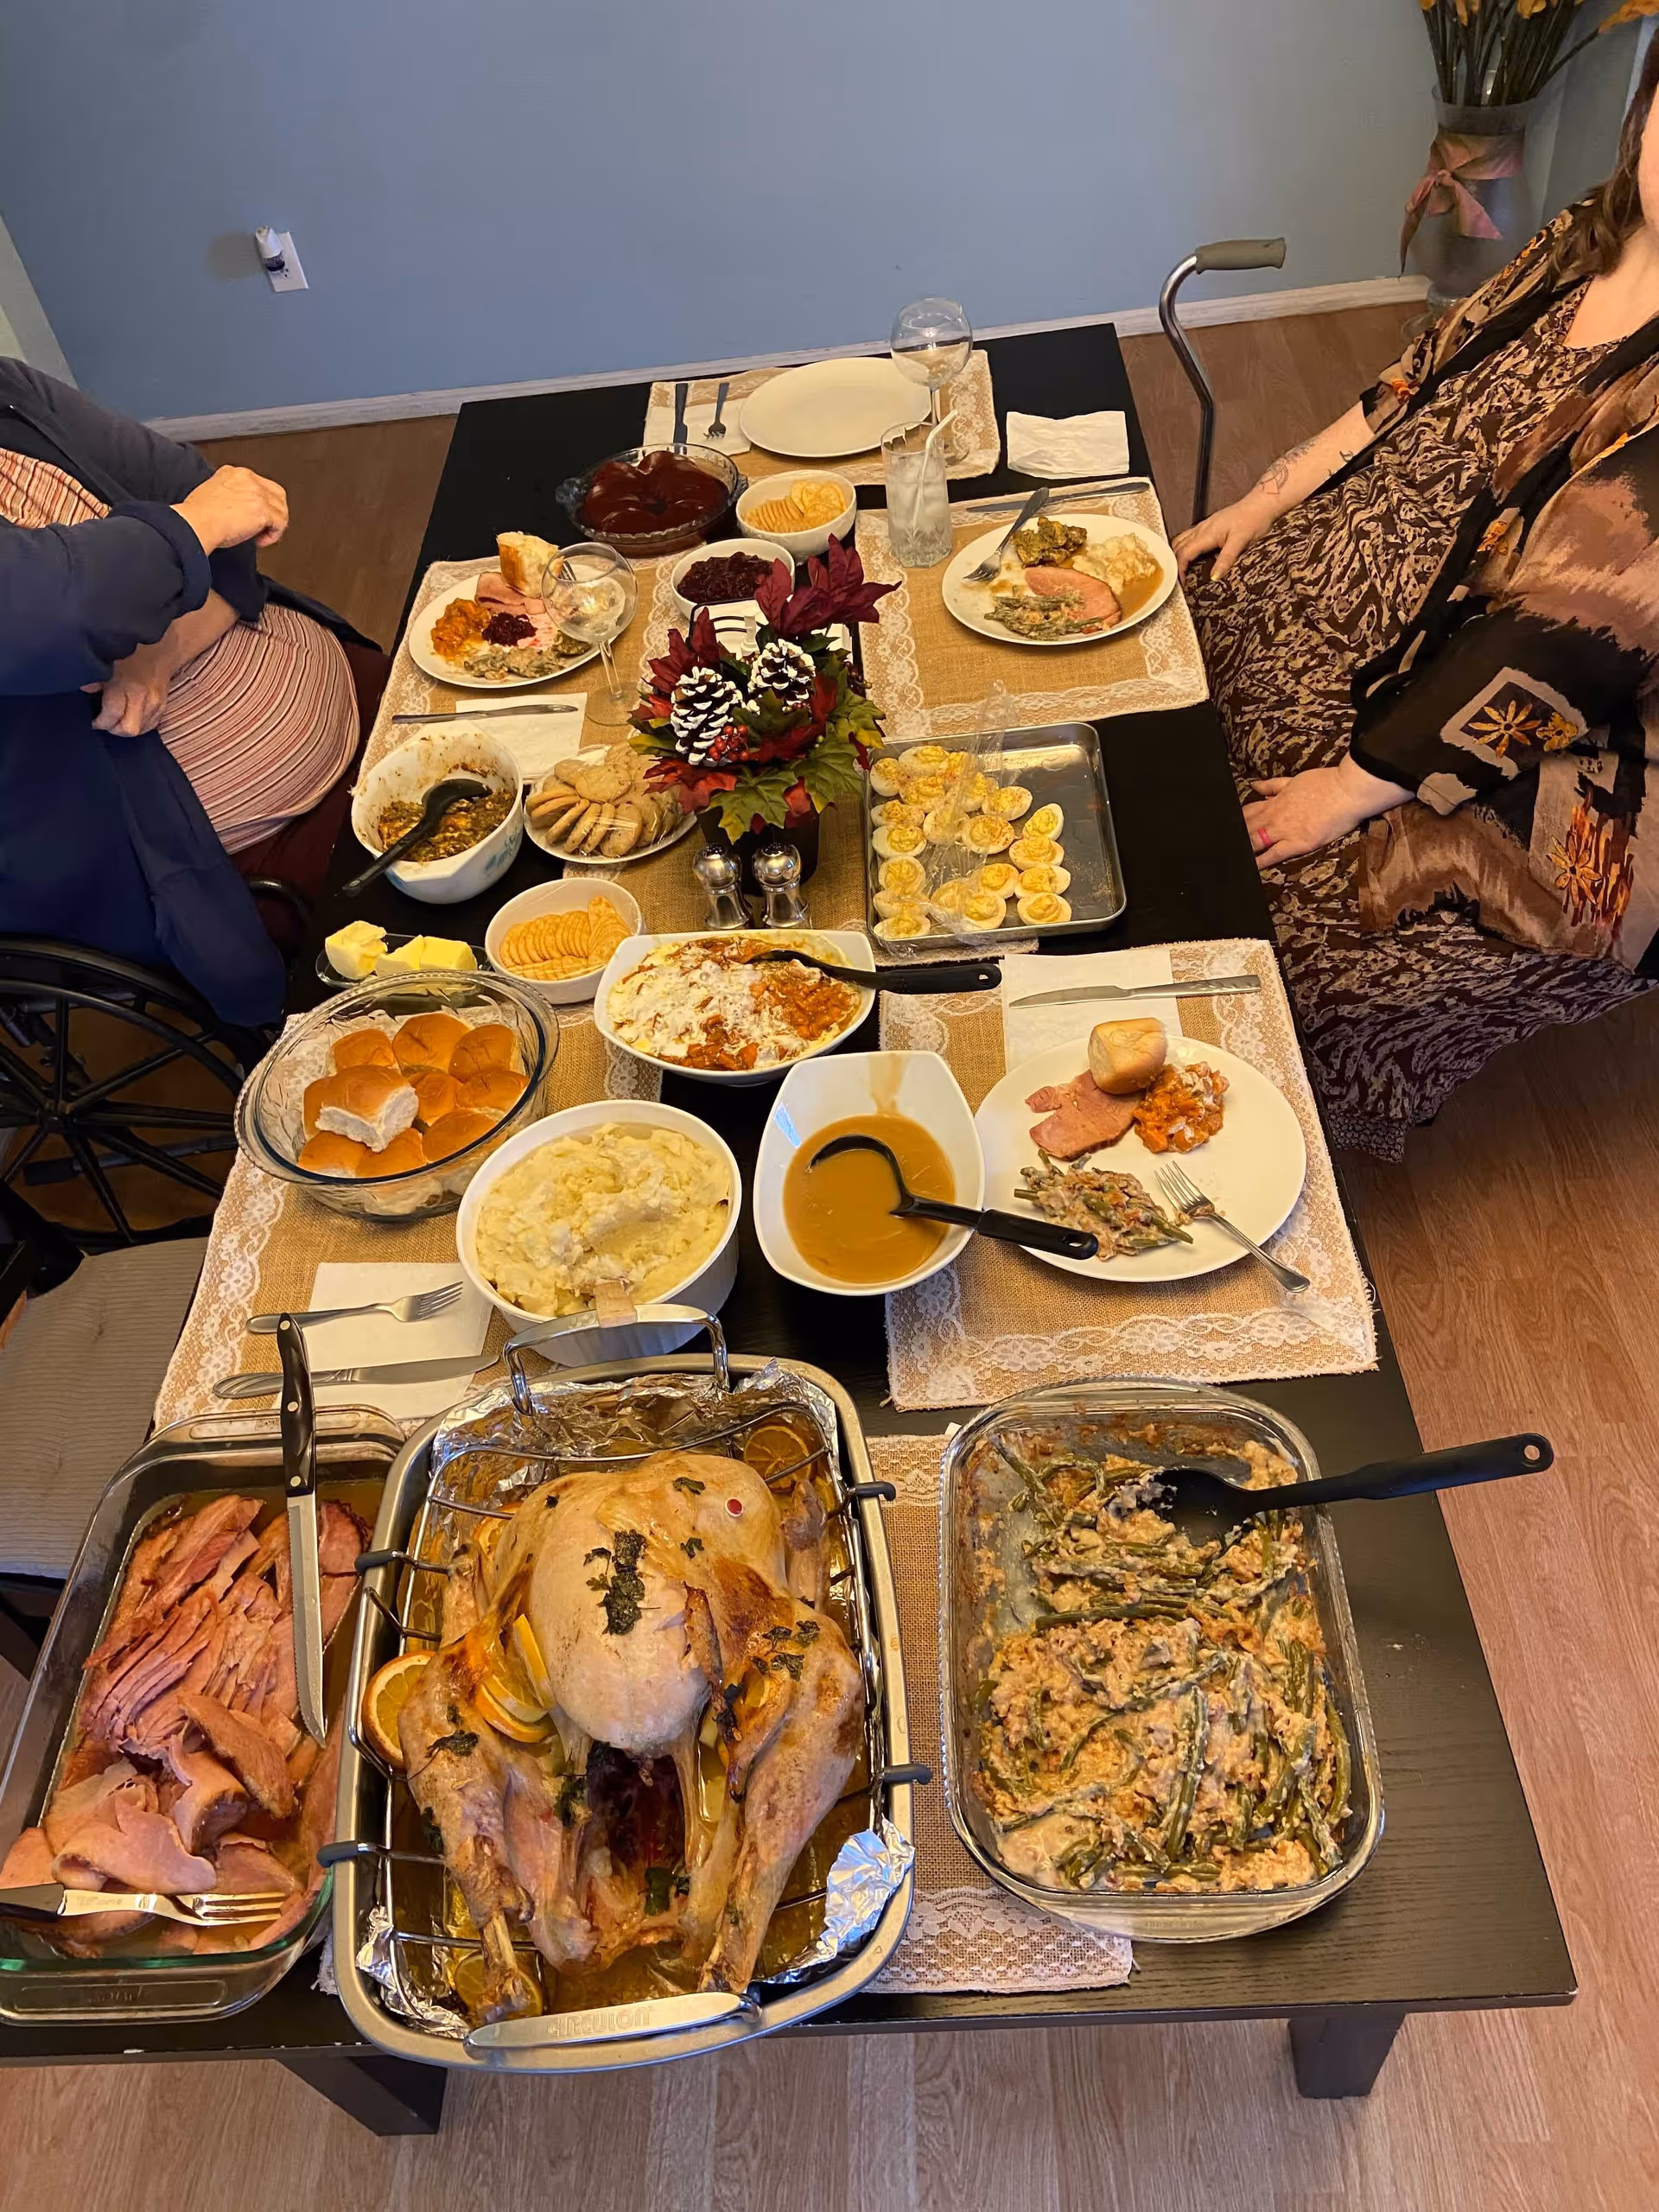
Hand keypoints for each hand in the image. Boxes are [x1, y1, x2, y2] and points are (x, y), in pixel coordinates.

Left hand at [82, 638, 176, 734]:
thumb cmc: (129, 657)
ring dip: (125, 727)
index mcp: (126, 686)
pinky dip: (138, 725)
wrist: (159, 653)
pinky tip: (130, 716)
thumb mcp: (108, 664)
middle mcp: (143, 698)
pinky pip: (148, 727)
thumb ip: (94, 679)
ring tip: (117, 718)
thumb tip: (83, 690)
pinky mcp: (162, 709)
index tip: (94, 721)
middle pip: (128, 729)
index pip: (112, 715)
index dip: (100, 722)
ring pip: (139, 731)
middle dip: (114, 729)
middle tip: (106, 722)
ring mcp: (155, 705)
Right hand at [173, 465, 287, 552]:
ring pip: (281, 508)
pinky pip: (280, 523)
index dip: (260, 503)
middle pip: (276, 493)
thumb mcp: (212, 494)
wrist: (196, 523)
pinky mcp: (262, 510)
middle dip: (274, 512)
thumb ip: (229, 496)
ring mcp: (256, 493)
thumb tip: (240, 510)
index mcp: (233, 473)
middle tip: (264, 527)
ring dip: (274, 525)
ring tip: (260, 535)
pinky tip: (260, 540)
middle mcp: (247, 479)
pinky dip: (273, 535)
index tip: (253, 517)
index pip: (259, 485)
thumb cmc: (197, 516)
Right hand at [1171, 492, 1276, 581]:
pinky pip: (1190, 536)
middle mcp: (1202, 528)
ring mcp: (1205, 525)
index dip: (1179, 568)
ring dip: (1178, 554)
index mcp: (1207, 533)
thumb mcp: (1240, 541)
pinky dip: (1185, 547)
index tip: (1181, 583)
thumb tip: (1213, 577)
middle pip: (1178, 546)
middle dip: (1175, 562)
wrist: (1262, 503)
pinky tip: (1192, 556)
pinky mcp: (1210, 525)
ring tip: (1181, 569)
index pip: (1184, 553)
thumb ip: (1226, 559)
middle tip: (1179, 578)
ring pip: (1182, 540)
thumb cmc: (1253, 519)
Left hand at [1241, 759, 1412, 870]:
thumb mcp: (1295, 780)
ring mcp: (1285, 830)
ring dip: (1242, 849)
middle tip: (1218, 848)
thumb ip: (1273, 785)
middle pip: (1246, 828)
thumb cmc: (1326, 783)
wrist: (1348, 790)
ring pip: (1255, 841)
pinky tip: (1248, 868)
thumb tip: (1253, 786)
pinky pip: (1274, 855)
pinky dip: (1260, 862)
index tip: (1224, 828)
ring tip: (1228, 858)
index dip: (1234, 822)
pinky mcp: (1298, 843)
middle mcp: (1275, 816)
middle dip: (1233, 837)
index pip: (1247, 812)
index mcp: (1274, 801)